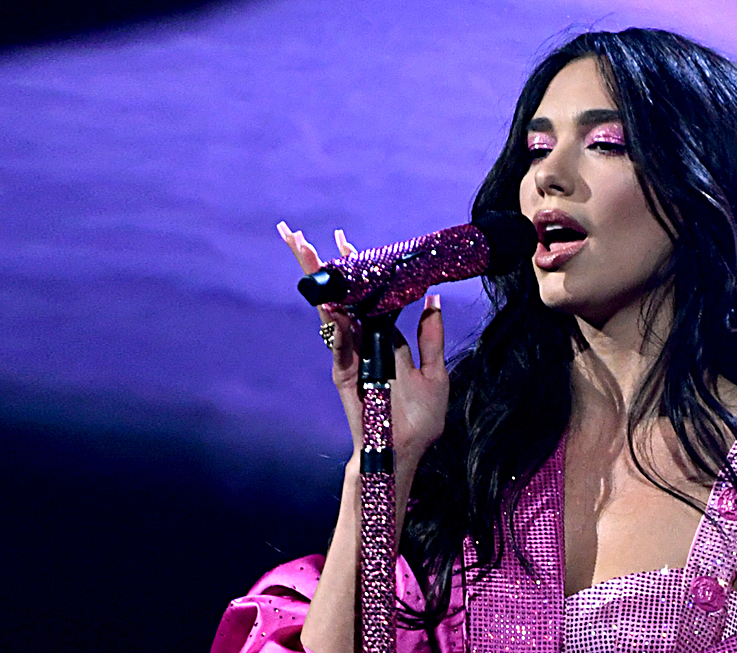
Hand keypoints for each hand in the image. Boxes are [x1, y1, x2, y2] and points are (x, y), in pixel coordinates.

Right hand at [277, 222, 449, 466]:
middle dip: (321, 266)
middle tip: (299, 234)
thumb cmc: (421, 419)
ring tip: (301, 250)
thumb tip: (432, 298)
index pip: (369, 295)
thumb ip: (431, 336)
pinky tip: (328, 299)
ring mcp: (350, 357)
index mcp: (384, 339)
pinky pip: (338, 344)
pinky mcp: (344, 374)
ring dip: (316, 283)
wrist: (405, 454)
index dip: (358, 268)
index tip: (346, 241)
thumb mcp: (436, 372)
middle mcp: (363, 343)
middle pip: (340, 296)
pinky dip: (334, 322)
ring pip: (331, 312)